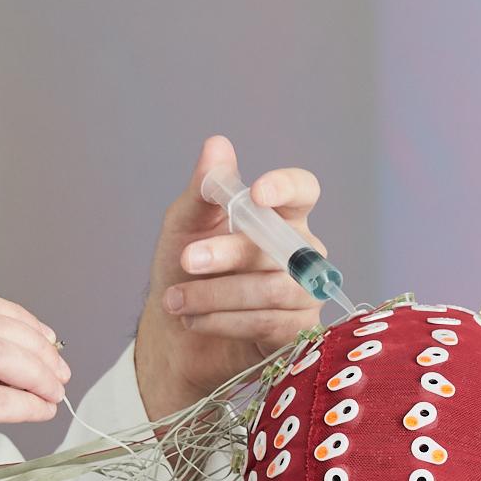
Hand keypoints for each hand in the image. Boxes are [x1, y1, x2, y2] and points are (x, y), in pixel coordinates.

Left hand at [135, 136, 325, 419]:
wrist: (175, 335)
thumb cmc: (183, 271)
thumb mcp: (184, 226)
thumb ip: (203, 189)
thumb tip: (217, 145)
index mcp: (279, 216)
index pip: (303, 191)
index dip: (287, 188)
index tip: (257, 194)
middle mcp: (301, 252)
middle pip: (280, 246)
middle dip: (227, 252)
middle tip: (185, 259)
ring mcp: (305, 293)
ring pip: (271, 289)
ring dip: (215, 294)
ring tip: (175, 300)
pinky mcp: (298, 331)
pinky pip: (267, 322)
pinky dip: (223, 321)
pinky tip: (194, 320)